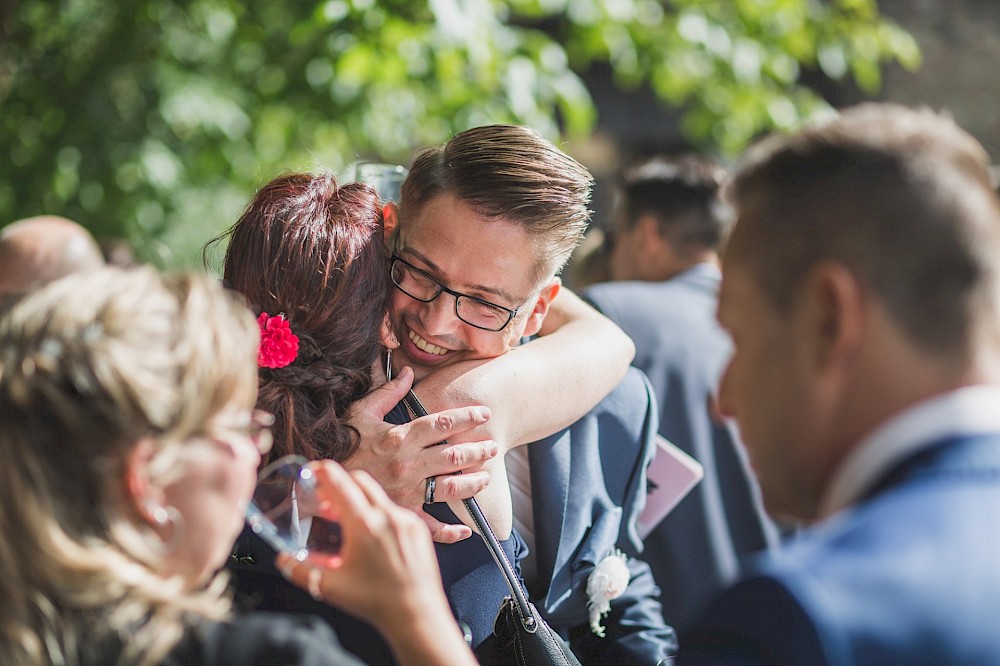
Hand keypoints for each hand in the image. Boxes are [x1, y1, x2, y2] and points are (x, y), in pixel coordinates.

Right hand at [278, 462, 475, 665]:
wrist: (416, 614)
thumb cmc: (375, 602)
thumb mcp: (330, 588)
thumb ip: (301, 571)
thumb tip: (282, 561)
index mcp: (364, 525)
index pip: (340, 482)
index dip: (323, 471)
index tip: (313, 469)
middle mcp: (387, 516)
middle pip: (360, 480)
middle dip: (340, 483)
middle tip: (325, 498)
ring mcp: (406, 520)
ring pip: (378, 496)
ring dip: (359, 499)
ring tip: (345, 520)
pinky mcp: (419, 528)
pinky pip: (395, 511)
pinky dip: (379, 514)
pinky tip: (371, 535)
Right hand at [344, 366, 496, 541]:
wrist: (318, 483)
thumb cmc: (341, 444)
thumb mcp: (361, 413)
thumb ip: (388, 392)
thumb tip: (408, 372)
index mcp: (400, 437)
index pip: (443, 423)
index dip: (468, 416)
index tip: (485, 413)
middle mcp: (408, 464)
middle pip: (454, 456)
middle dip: (478, 450)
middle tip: (493, 447)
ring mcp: (406, 492)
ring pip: (450, 488)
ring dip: (473, 483)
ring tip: (486, 478)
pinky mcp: (401, 513)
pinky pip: (430, 526)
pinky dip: (450, 532)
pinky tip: (466, 530)